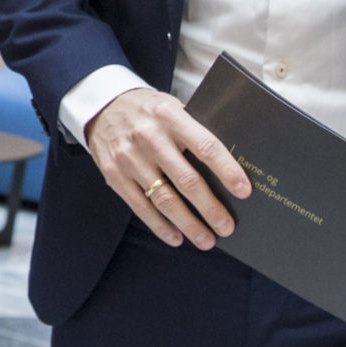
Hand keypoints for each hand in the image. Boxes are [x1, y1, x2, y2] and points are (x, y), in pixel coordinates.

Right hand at [82, 88, 250, 247]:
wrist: (102, 106)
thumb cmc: (148, 111)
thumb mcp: (171, 107)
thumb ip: (194, 131)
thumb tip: (228, 168)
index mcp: (169, 115)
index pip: (205, 146)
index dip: (227, 170)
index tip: (244, 191)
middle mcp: (148, 136)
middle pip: (186, 180)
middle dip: (210, 208)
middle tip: (227, 227)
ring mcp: (129, 157)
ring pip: (164, 199)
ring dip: (188, 224)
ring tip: (206, 240)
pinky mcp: (114, 174)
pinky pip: (140, 206)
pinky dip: (160, 226)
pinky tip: (176, 237)